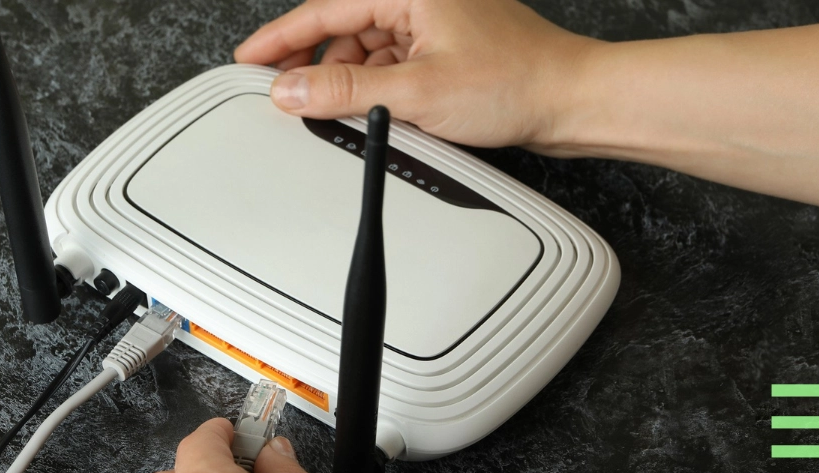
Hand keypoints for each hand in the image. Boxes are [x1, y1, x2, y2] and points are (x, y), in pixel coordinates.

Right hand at [234, 0, 601, 151]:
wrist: (572, 102)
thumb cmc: (516, 83)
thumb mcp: (416, 92)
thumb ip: (345, 89)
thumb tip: (291, 89)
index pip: (323, 10)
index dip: (279, 39)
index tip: (247, 61)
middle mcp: (419, 0)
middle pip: (342, 28)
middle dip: (313, 64)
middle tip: (284, 98)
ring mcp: (433, 25)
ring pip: (366, 50)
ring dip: (348, 81)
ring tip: (336, 115)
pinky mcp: (444, 52)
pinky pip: (392, 66)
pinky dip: (375, 89)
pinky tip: (372, 114)